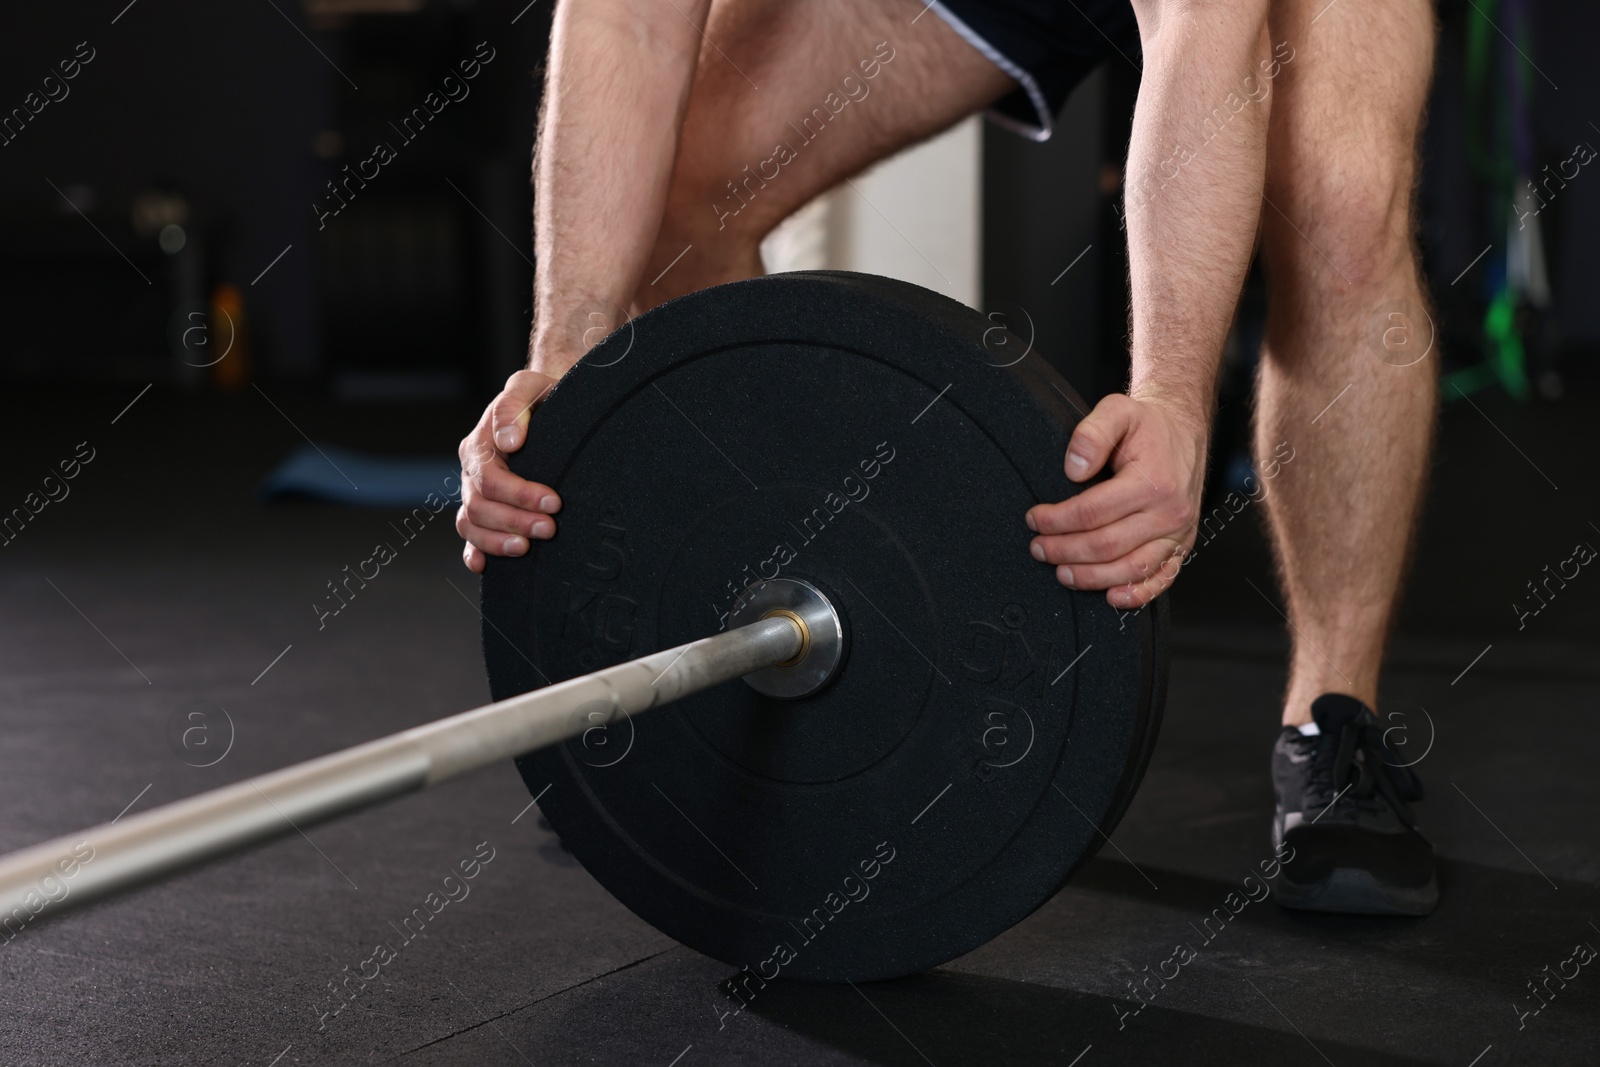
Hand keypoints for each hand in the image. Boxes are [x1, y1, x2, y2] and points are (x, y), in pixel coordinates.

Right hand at [457, 369, 562, 572]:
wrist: (549, 405)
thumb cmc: (541, 396)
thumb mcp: (529, 387)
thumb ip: (514, 407)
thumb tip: (508, 441)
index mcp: (480, 444)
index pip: (491, 478)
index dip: (520, 494)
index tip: (554, 502)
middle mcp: (474, 471)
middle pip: (480, 507)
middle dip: (515, 521)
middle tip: (550, 528)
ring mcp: (476, 493)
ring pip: (471, 525)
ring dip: (498, 541)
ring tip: (528, 548)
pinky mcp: (486, 510)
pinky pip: (470, 535)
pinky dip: (474, 552)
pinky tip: (483, 566)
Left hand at [1024, 393, 1207, 608]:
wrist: (1184, 433)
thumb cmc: (1148, 427)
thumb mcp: (1117, 410)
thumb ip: (1092, 434)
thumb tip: (1073, 469)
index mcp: (1152, 481)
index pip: (1092, 512)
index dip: (1057, 520)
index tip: (1035, 519)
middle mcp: (1169, 511)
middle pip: (1106, 545)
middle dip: (1065, 551)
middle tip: (1038, 548)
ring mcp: (1178, 533)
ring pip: (1130, 569)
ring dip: (1091, 577)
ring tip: (1061, 573)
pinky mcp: (1182, 546)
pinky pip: (1162, 578)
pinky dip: (1136, 595)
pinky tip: (1110, 597)